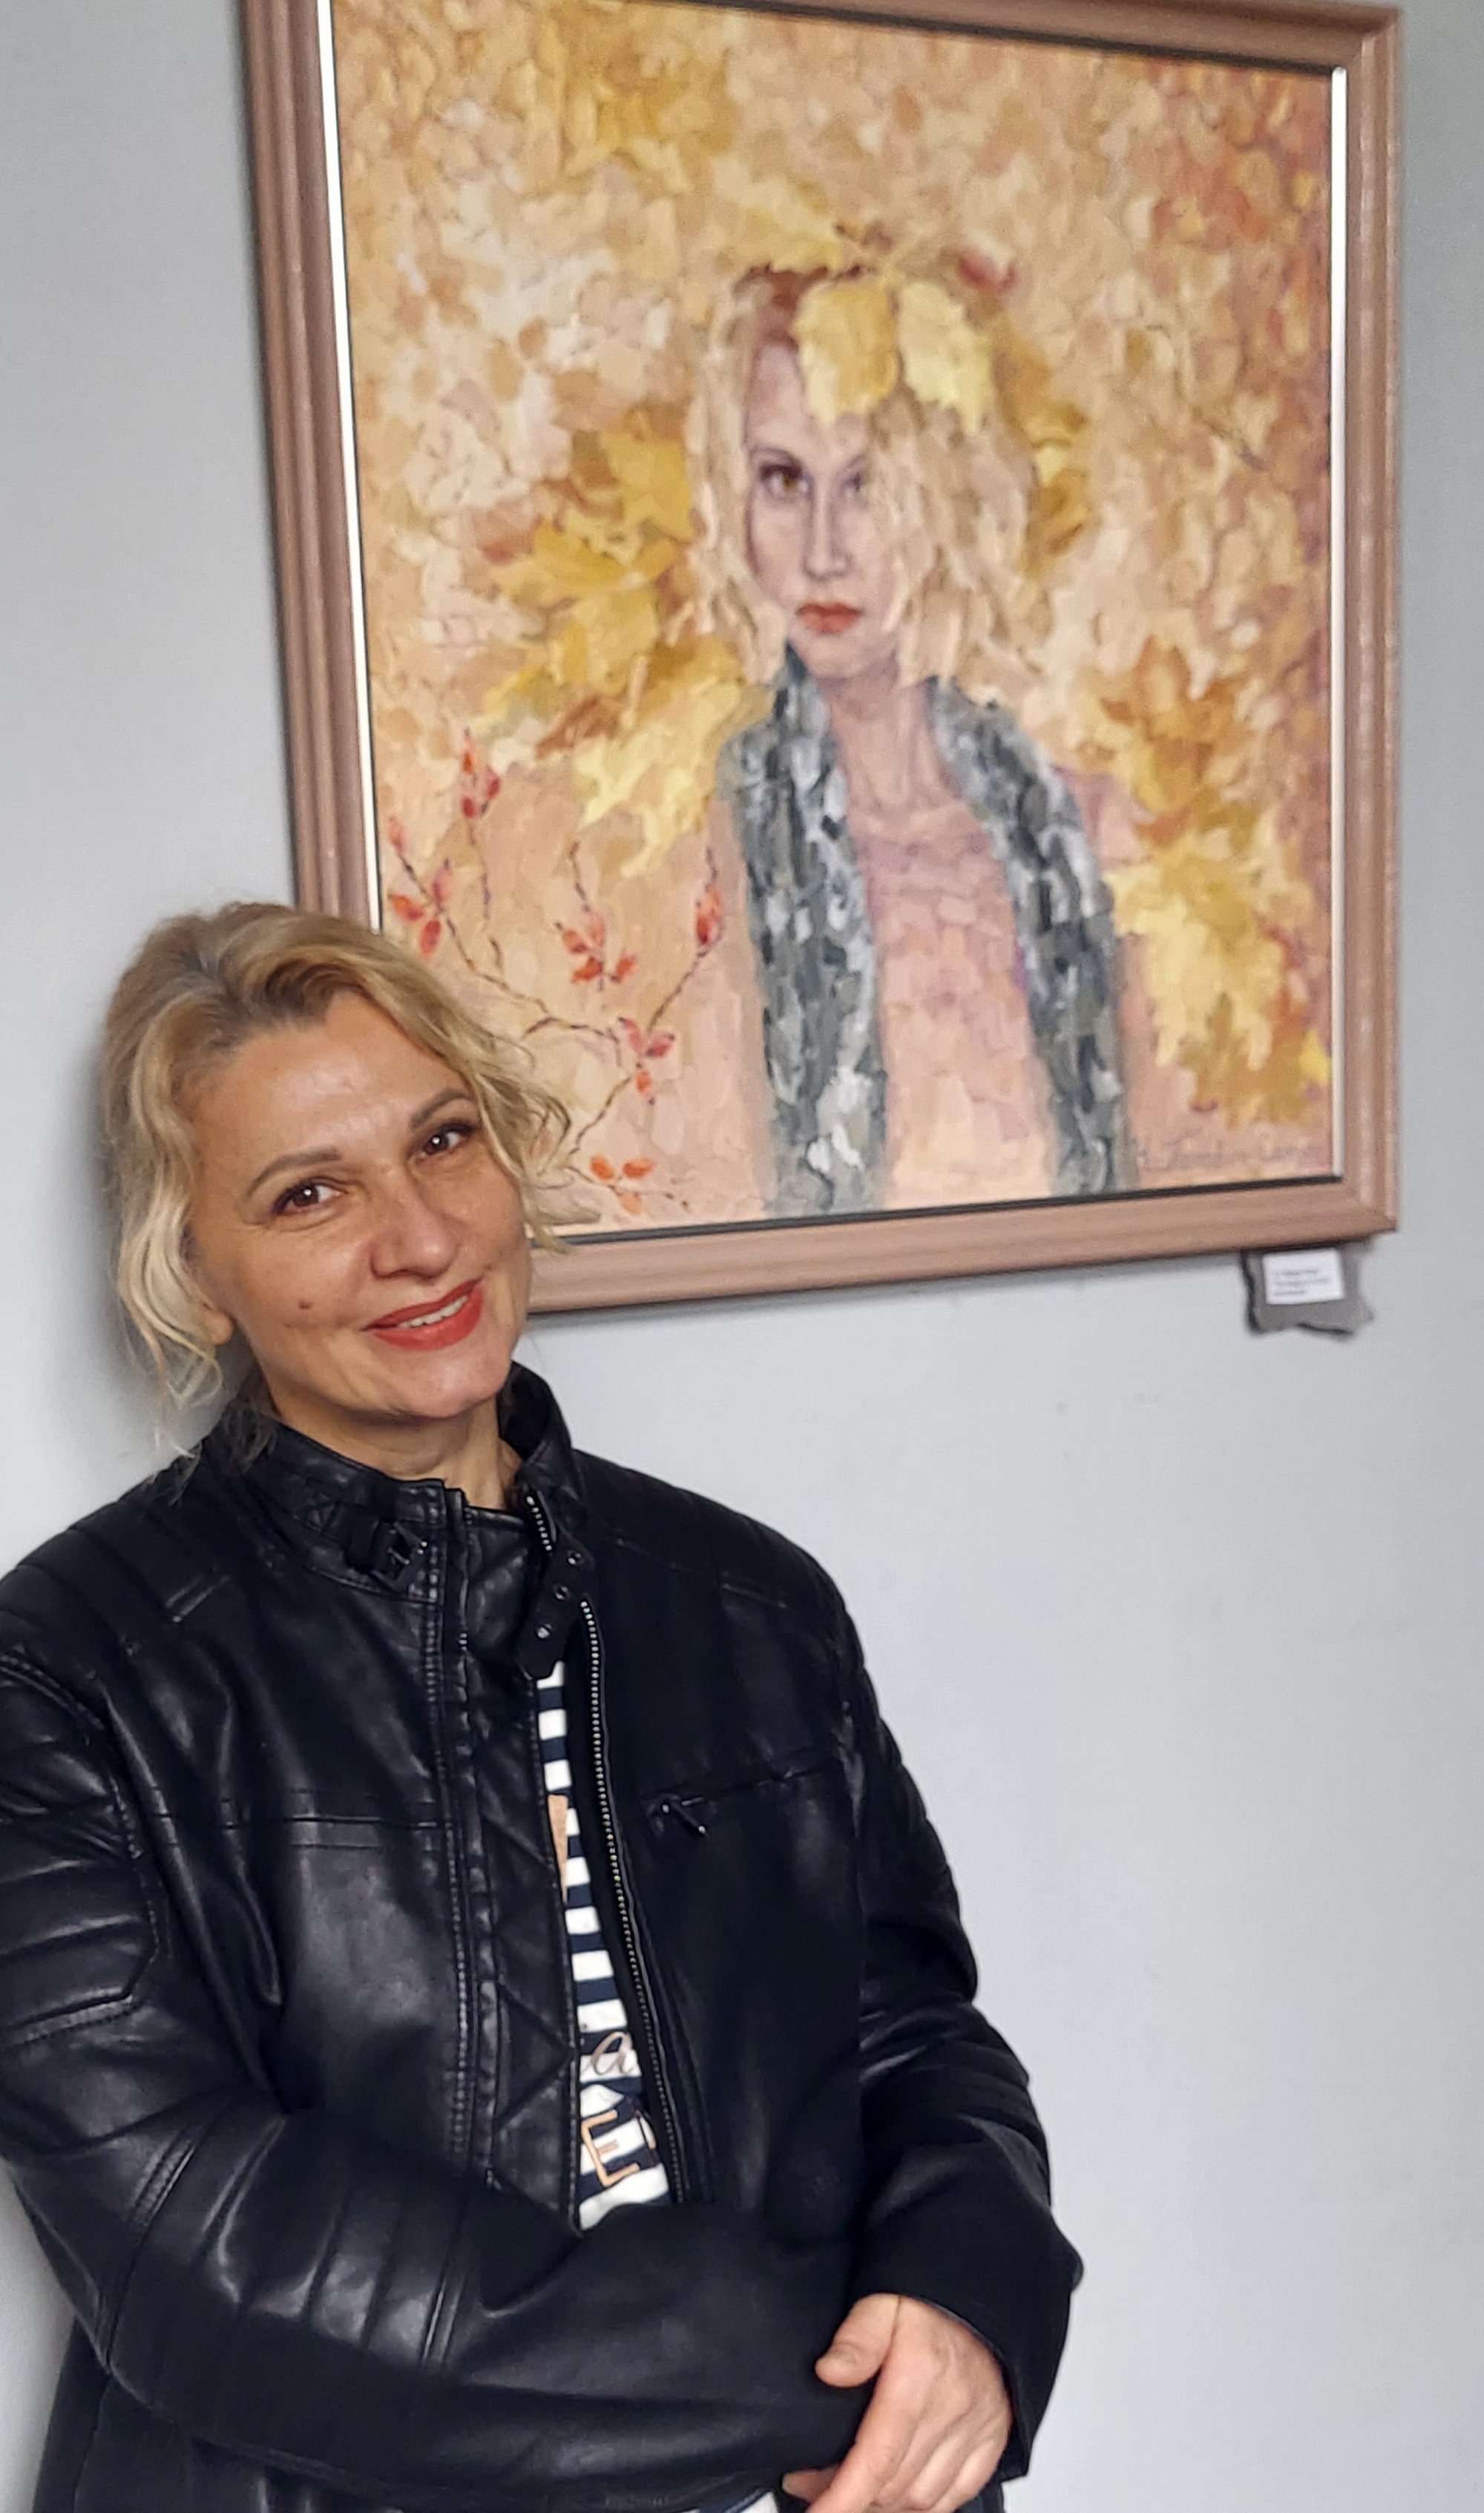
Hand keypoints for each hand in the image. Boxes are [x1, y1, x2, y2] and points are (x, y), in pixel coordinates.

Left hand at [784, 2293, 1011, 2512]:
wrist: (982, 2294)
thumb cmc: (930, 2300)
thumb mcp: (882, 2300)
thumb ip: (857, 2337)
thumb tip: (829, 2371)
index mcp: (921, 2374)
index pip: (878, 2456)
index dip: (842, 2496)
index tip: (817, 2512)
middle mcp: (953, 2407)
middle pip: (894, 2483)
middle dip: (848, 2495)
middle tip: (813, 2481)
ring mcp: (977, 2427)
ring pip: (924, 2498)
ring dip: (883, 2502)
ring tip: (851, 2487)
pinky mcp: (993, 2437)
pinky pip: (959, 2493)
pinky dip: (925, 2503)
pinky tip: (898, 2492)